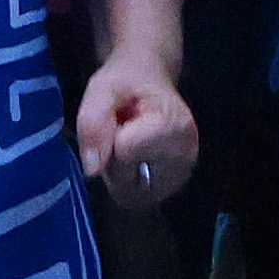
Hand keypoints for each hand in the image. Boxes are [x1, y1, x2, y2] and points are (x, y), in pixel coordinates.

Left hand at [75, 50, 196, 209]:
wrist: (149, 80)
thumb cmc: (126, 81)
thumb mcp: (102, 87)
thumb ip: (93, 121)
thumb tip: (92, 169)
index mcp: (175, 125)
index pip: (124, 152)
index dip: (108, 137)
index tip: (117, 118)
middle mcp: (187, 155)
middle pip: (128, 179)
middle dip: (112, 160)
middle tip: (118, 131)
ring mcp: (182, 175)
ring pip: (131, 194)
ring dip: (118, 174)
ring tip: (125, 145)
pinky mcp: (173, 188)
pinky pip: (136, 198)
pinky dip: (127, 183)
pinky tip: (132, 159)